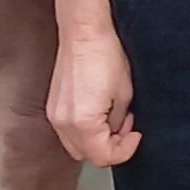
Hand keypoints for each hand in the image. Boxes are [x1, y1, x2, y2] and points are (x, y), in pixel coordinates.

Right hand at [49, 17, 140, 164]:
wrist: (83, 33)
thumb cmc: (106, 57)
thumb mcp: (124, 95)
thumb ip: (119, 123)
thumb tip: (117, 132)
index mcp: (82, 123)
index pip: (103, 157)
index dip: (124, 150)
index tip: (136, 136)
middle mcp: (63, 123)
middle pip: (87, 155)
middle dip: (110, 147)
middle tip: (126, 129)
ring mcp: (54, 115)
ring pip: (77, 146)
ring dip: (97, 140)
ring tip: (114, 117)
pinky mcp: (53, 106)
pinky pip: (68, 132)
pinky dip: (85, 130)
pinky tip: (99, 111)